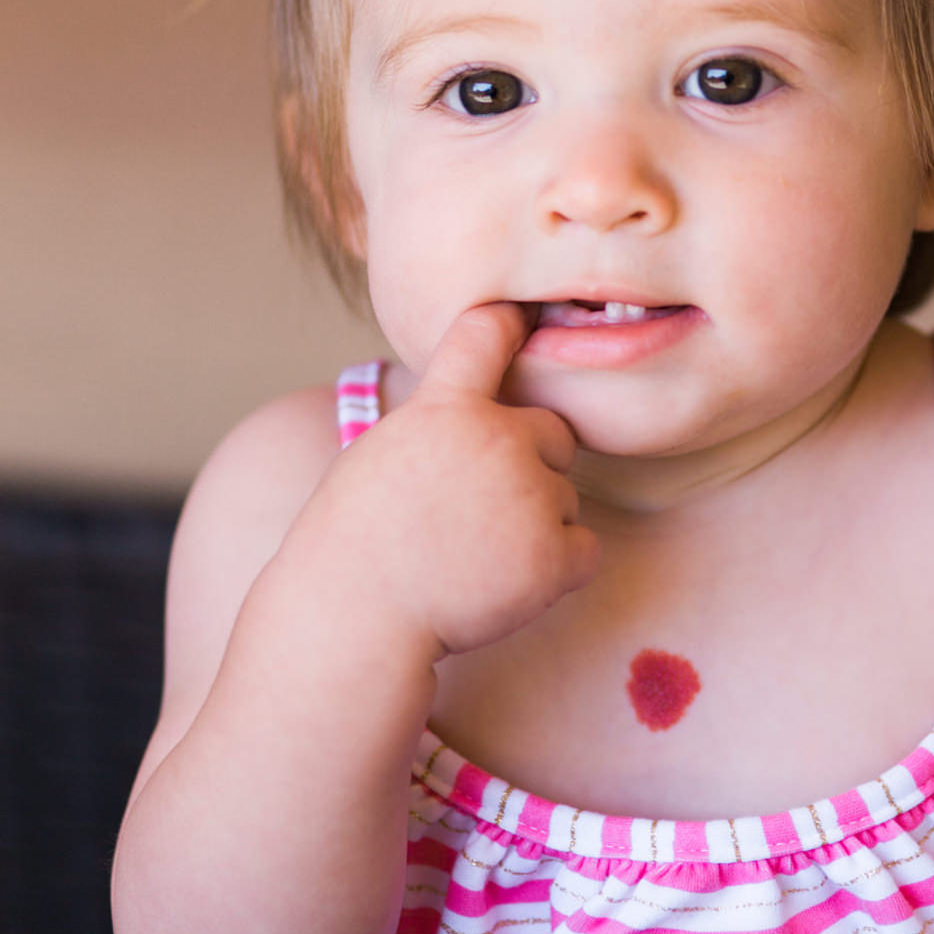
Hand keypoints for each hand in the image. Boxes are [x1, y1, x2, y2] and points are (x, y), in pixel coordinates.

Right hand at [311, 302, 600, 659]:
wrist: (350, 619)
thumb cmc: (351, 542)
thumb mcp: (381, 453)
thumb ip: (436, 423)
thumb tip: (471, 410)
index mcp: (443, 407)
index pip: (487, 334)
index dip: (511, 322)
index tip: (524, 314)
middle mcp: (496, 439)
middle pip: (554, 433)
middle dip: (532, 467)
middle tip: (477, 514)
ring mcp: (529, 495)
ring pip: (564, 498)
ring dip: (536, 526)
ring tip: (471, 558)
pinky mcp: (552, 555)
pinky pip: (584, 550)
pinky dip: (556, 570)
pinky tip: (503, 584)